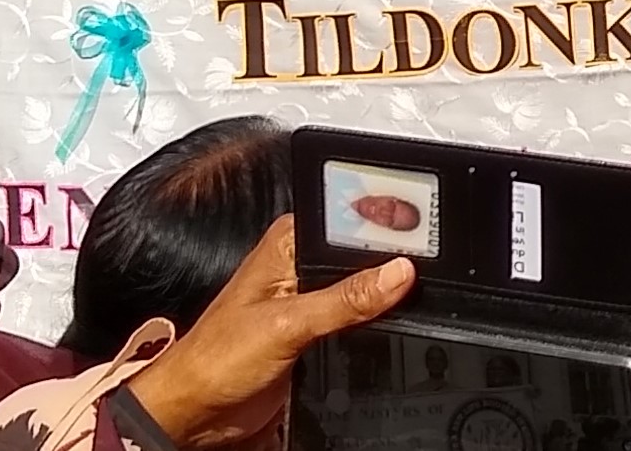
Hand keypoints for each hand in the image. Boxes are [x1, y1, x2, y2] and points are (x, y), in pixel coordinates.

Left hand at [123, 215, 412, 448]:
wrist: (198, 411)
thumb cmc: (216, 359)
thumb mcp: (287, 324)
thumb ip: (345, 299)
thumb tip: (398, 273)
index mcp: (289, 243)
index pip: (351, 219)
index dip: (388, 223)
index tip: (427, 231)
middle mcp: (301, 265)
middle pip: (364, 252)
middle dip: (393, 262)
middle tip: (432, 270)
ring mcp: (312, 300)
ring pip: (366, 287)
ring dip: (386, 296)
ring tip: (421, 296)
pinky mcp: (318, 333)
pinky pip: (360, 320)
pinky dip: (378, 324)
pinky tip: (395, 324)